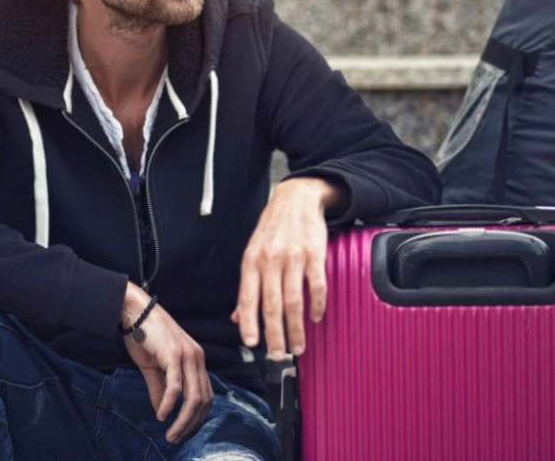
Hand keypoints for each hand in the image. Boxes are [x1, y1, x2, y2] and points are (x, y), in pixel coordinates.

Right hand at [121, 283, 212, 443]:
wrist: (136, 311)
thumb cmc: (145, 335)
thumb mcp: (154, 367)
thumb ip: (160, 388)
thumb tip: (162, 412)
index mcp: (196, 359)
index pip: (206, 395)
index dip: (197, 417)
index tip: (184, 432)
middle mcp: (197, 357)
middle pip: (203, 400)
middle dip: (191, 424)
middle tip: (176, 438)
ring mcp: (188, 355)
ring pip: (193, 397)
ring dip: (183, 420)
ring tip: (170, 433)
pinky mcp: (174, 354)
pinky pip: (176, 386)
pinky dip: (169, 404)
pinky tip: (162, 415)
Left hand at [231, 177, 338, 359]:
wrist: (295, 199)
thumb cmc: (272, 228)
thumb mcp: (253, 252)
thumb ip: (248, 286)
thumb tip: (238, 317)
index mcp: (252, 261)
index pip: (247, 298)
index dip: (249, 323)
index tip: (252, 345)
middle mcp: (270, 260)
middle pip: (271, 305)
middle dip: (275, 335)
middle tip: (278, 355)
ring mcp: (293, 257)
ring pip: (294, 301)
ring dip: (296, 328)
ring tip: (298, 346)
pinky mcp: (314, 254)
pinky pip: (316, 286)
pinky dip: (317, 306)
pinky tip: (315, 318)